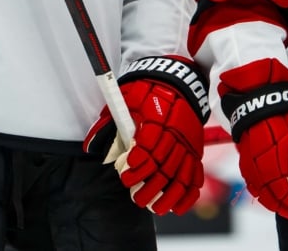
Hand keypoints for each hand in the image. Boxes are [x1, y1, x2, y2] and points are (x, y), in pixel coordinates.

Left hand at [82, 56, 209, 214]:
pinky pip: (196, 176)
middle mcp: (176, 133)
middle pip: (165, 165)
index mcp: (158, 119)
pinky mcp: (196, 150)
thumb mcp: (127, 98)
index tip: (127, 171)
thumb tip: (91, 146)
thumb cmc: (148, 90)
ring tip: (154, 206)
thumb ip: (109, 122)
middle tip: (135, 195)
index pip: (150, 146)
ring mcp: (188, 144)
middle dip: (149, 185)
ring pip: (182, 175)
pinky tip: (177, 207)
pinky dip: (188, 194)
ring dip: (168, 195)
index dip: (138, 163)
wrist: (177, 80)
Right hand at [221, 59, 287, 224]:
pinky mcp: (248, 163)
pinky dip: (274, 197)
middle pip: (277, 203)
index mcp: (272, 170)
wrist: (259, 97)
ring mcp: (250, 169)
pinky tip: (287, 195)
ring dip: (286, 206)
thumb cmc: (283, 115)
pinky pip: (259, 189)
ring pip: (267, 198)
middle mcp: (258, 174)